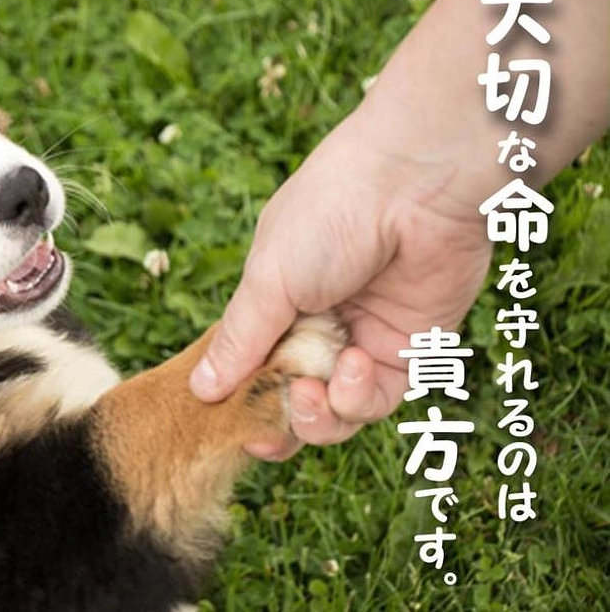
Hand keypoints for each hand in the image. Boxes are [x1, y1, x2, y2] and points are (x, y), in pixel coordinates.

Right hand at [189, 116, 493, 459]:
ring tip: (310, 392)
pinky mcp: (411, 350)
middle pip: (291, 400)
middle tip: (265, 434)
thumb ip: (239, 340)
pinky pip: (377, 400)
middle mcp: (318, 325)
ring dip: (317, 417)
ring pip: (336, 413)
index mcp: (277, 301)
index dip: (239, 401)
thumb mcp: (269, 279)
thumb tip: (200, 389)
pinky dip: (359, 397)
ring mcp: (364, 340)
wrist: (416, 182)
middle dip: (276, 423)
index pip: (251, 367)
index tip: (224, 422)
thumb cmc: (331, 212)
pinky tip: (355, 365)